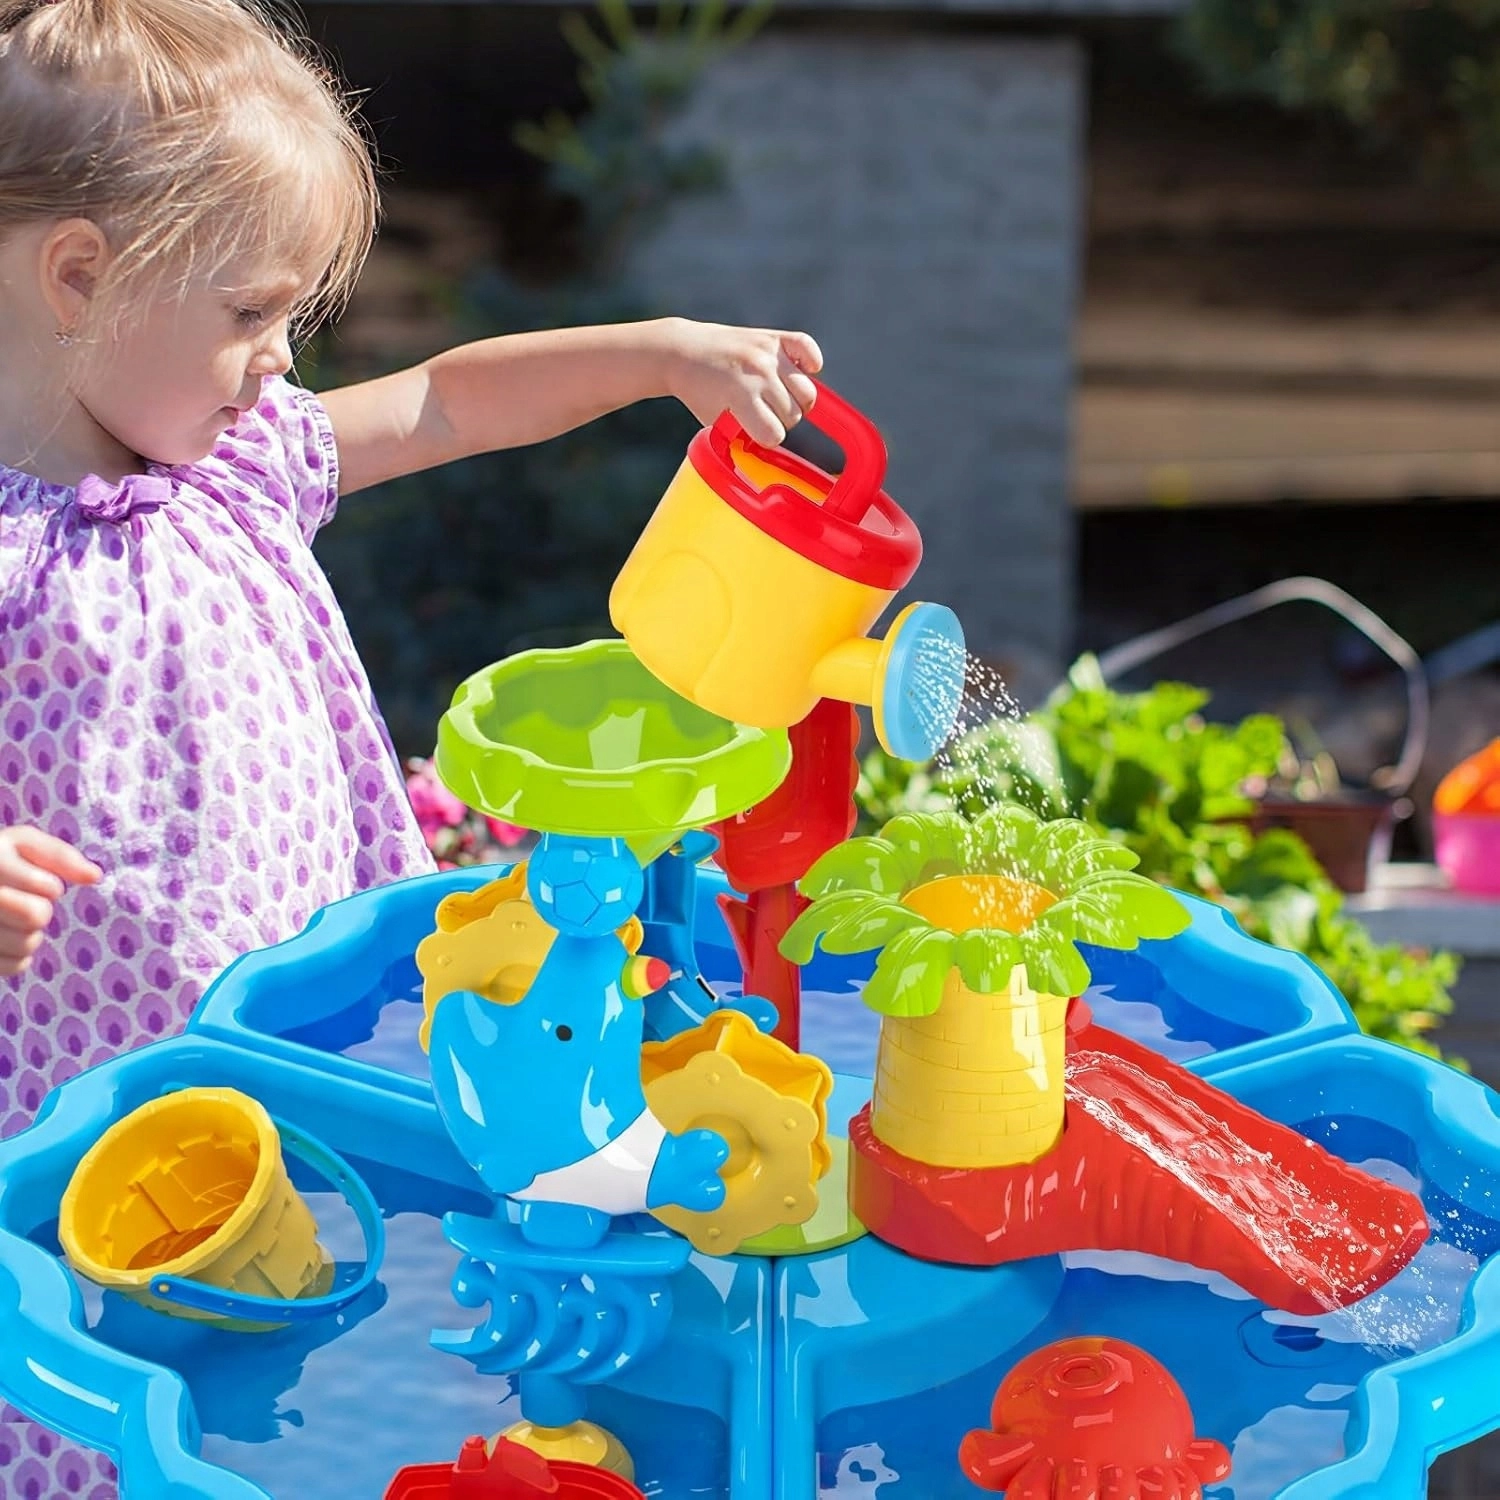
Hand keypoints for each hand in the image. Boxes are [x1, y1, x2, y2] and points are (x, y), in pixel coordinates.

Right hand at [0, 827, 101, 976]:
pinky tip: (3, 938)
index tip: (28, 879)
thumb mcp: (22, 844)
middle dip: (38, 910)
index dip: (48, 885)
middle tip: (19, 902)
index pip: (47, 887)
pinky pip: (15, 966)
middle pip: (36, 916)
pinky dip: (17, 956)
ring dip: (28, 935)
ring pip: (27, 945)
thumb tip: (95, 876)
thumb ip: (59, 855)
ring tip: (8, 921)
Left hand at [662, 319, 822, 446]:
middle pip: (793, 414)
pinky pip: (808, 348)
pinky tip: (801, 372)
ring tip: (778, 400)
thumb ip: (744, 433)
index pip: (774, 434)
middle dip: (779, 420)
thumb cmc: (699, 389)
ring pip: (807, 391)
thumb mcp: (715, 420)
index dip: (765, 438)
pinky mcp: (773, 337)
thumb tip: (772, 445)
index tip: (755, 433)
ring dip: (795, 402)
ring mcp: (768, 353)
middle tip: (763, 415)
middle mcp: (760, 372)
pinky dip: (811, 362)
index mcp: (741, 395)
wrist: (683, 351)